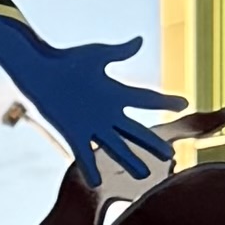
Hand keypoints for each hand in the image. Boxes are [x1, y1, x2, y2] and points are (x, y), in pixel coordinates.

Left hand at [5, 30, 180, 179]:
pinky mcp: (73, 133)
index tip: (185, 103)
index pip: (146, 99)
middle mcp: (107, 113)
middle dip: (151, 143)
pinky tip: (97, 182)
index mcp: (115, 93)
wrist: (40, 71)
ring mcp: (91, 125)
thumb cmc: (67, 60)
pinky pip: (84, 153)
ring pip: (115, 146)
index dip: (166, 102)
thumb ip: (119, 52)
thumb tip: (140, 41)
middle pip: (135, 131)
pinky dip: (90, 167)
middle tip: (170, 156)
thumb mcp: (97, 56)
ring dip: (129, 160)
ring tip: (144, 175)